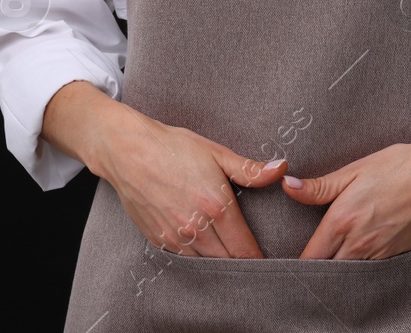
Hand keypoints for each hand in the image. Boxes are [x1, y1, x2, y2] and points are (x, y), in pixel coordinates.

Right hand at [48, 83, 289, 257]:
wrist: (127, 151)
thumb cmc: (174, 147)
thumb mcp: (217, 153)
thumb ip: (250, 169)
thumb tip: (282, 169)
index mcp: (216, 206)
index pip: (245, 248)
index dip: (259, 257)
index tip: (269, 258)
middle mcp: (195, 227)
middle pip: (227, 261)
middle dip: (242, 262)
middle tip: (255, 260)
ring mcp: (174, 236)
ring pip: (205, 264)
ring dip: (220, 263)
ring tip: (233, 258)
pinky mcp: (157, 239)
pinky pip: (184, 260)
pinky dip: (197, 259)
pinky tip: (206, 251)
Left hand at [283, 135, 410, 259]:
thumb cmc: (402, 165)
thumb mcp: (357, 169)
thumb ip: (320, 186)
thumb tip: (288, 187)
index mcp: (342, 220)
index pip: (309, 257)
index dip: (297, 262)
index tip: (288, 259)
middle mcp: (359, 243)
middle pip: (327, 271)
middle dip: (317, 268)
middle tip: (311, 259)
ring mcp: (380, 252)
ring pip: (349, 272)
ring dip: (339, 267)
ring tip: (334, 255)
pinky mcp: (397, 254)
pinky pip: (371, 267)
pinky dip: (362, 264)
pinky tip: (362, 249)